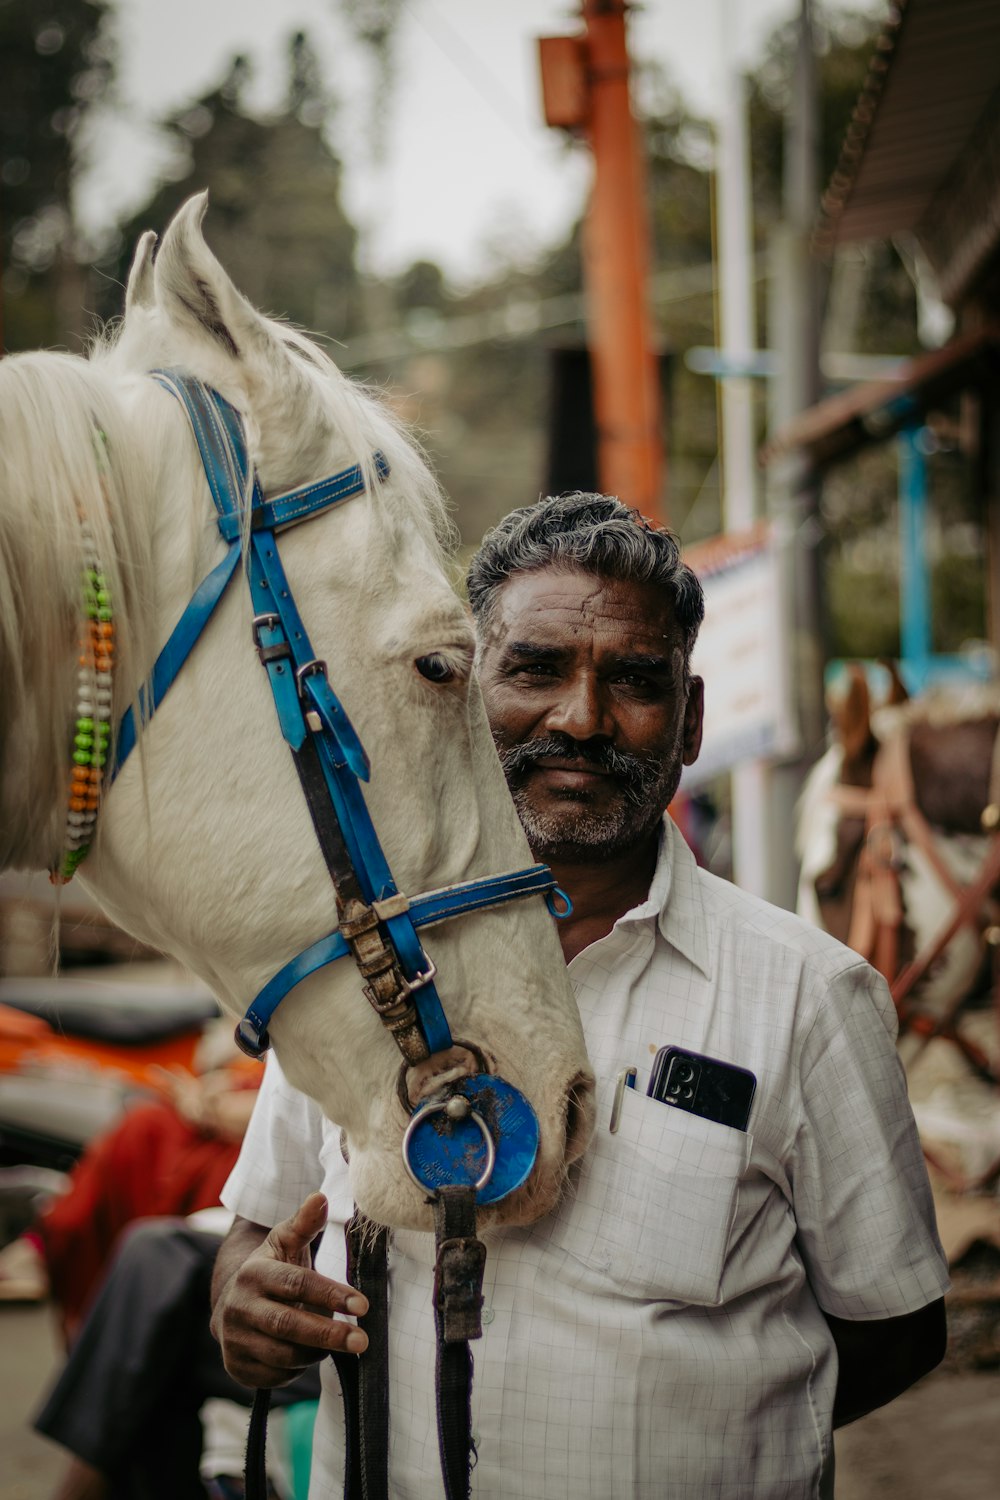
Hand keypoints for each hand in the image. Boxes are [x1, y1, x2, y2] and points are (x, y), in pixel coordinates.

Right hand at [211, 1193, 368, 1388]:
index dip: (331, 1294)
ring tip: (339, 1344)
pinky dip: (298, 1370)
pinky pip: (276, 1376)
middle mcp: (239, 1307)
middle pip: (288, 1325)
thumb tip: (320, 1197)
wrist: (232, 1303)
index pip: (297, 1284)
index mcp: (254, 1273)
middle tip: (362, 1340)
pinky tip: (309, 1355)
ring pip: (284, 1355)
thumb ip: (304, 1224)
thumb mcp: (285, 1243)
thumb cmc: (271, 1270)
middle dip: (329, 1334)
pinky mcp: (237, 1367)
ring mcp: (234, 1340)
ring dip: (317, 1352)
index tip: (364, 1305)